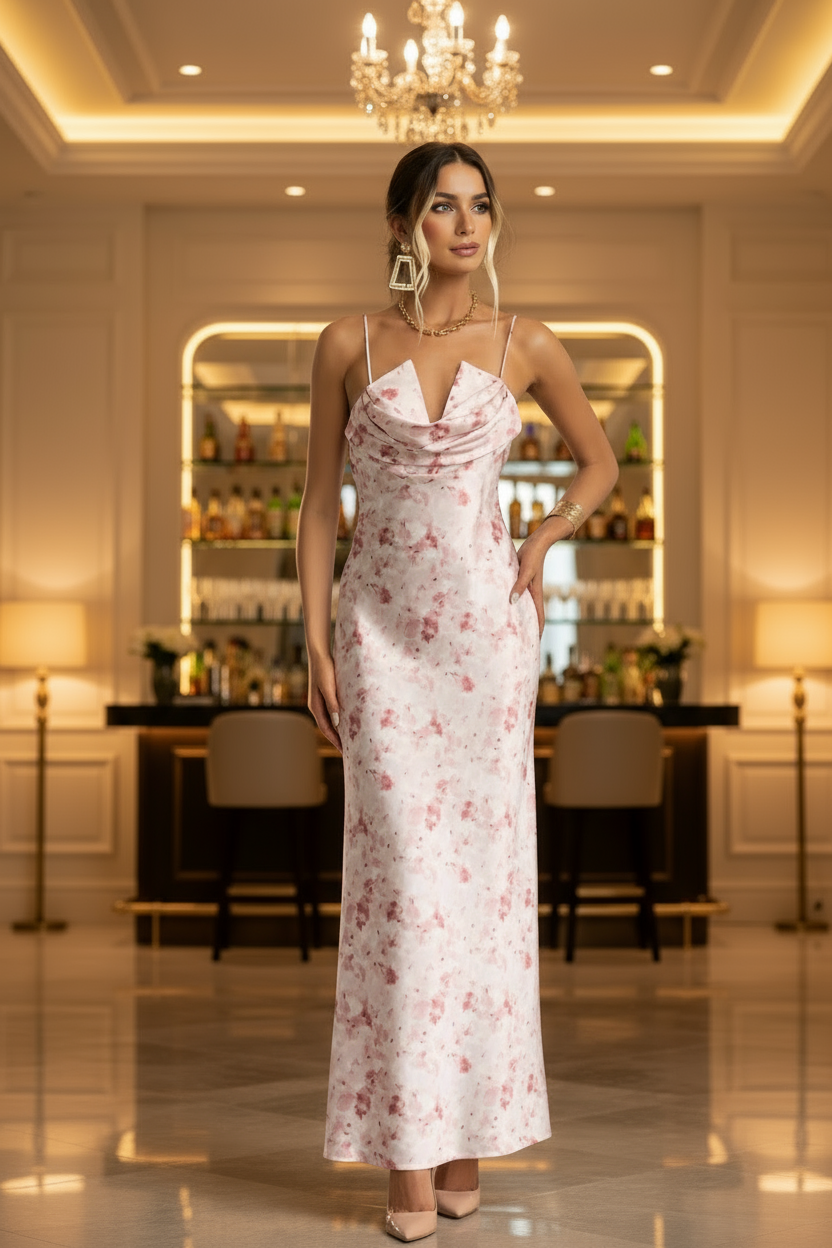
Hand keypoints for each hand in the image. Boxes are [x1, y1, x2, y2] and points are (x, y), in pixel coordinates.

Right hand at [308, 654, 341, 752]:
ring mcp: (320, 701)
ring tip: (350, 740)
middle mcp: (316, 706)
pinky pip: (332, 712)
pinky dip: (339, 721)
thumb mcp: (329, 686)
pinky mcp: (325, 695)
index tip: (345, 752)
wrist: (319, 653)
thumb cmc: (324, 669)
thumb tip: (337, 722)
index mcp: (315, 706)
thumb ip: (332, 703)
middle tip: (349, 751)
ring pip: (330, 721)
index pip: (326, 729)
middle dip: (337, 740)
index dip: (335, 741)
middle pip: (327, 727)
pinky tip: (347, 722)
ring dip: (338, 731)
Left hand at [509, 522, 568, 636]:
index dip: (537, 635)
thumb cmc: (532, 555)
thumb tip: (512, 602)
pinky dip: (514, 607)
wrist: (537, 541)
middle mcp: (533, 595)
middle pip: (532, 618)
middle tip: (520, 646)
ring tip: (512, 633)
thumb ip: (519, 586)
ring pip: (524, 610)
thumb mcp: (525, 571)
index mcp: (536, 596)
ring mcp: (527, 589)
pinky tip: (506, 609)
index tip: (532, 649)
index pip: (539, 621)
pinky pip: (517, 599)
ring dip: (520, 620)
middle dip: (528, 632)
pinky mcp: (521, 582)